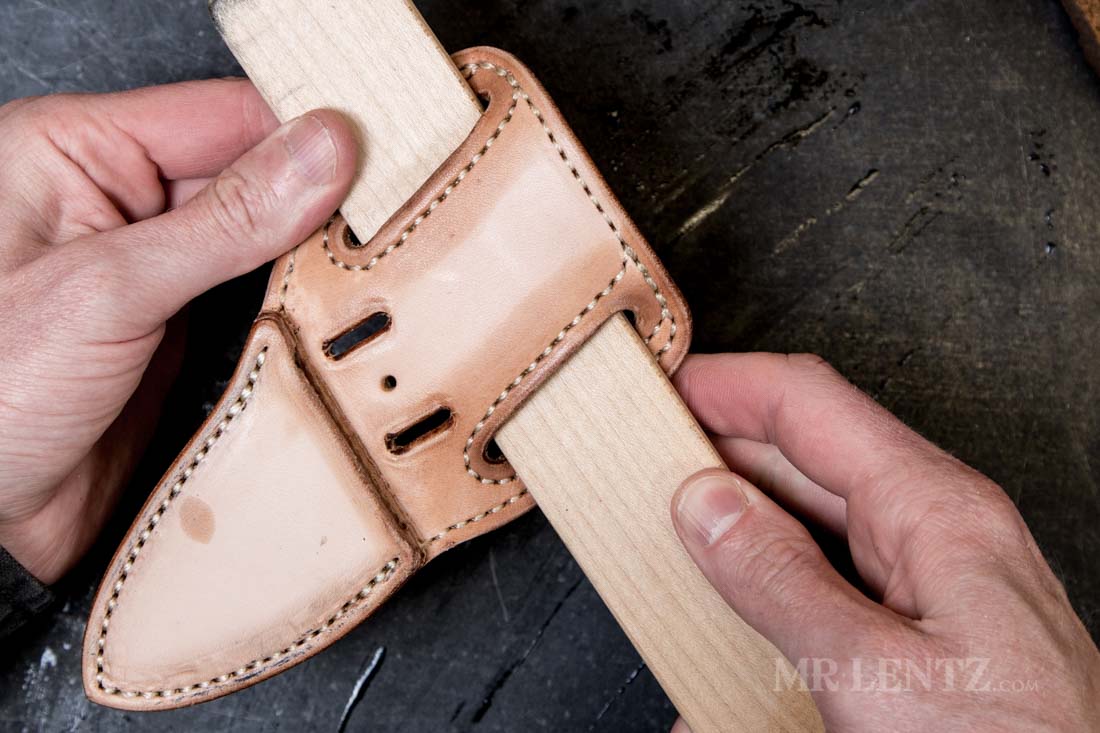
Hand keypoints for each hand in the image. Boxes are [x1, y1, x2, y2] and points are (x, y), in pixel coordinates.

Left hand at [0, 81, 356, 583]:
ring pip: (263, 233)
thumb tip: (322, 151)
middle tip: (394, 222)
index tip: (384, 164)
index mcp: (76, 152)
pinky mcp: (177, 323)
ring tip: (373, 266)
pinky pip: (256, 292)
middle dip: (320, 199)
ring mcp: (152, 265)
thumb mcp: (109, 292)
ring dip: (313, 255)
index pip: (226, 116)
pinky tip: (332, 307)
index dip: (307, 134)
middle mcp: (116, 199)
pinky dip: (296, 302)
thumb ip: (225, 221)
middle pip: (252, 170)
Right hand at [669, 354, 1099, 731]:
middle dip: (723, 452)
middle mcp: (934, 528)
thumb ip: (781, 581)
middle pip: (805, 454)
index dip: (729, 385)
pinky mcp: (922, 627)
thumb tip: (706, 504)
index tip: (662, 390)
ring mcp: (929, 578)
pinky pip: (829, 578)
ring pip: (813, 518)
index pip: (809, 403)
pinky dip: (771, 585)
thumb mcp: (873, 672)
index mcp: (934, 508)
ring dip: (741, 523)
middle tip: (646, 467)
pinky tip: (733, 614)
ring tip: (674, 538)